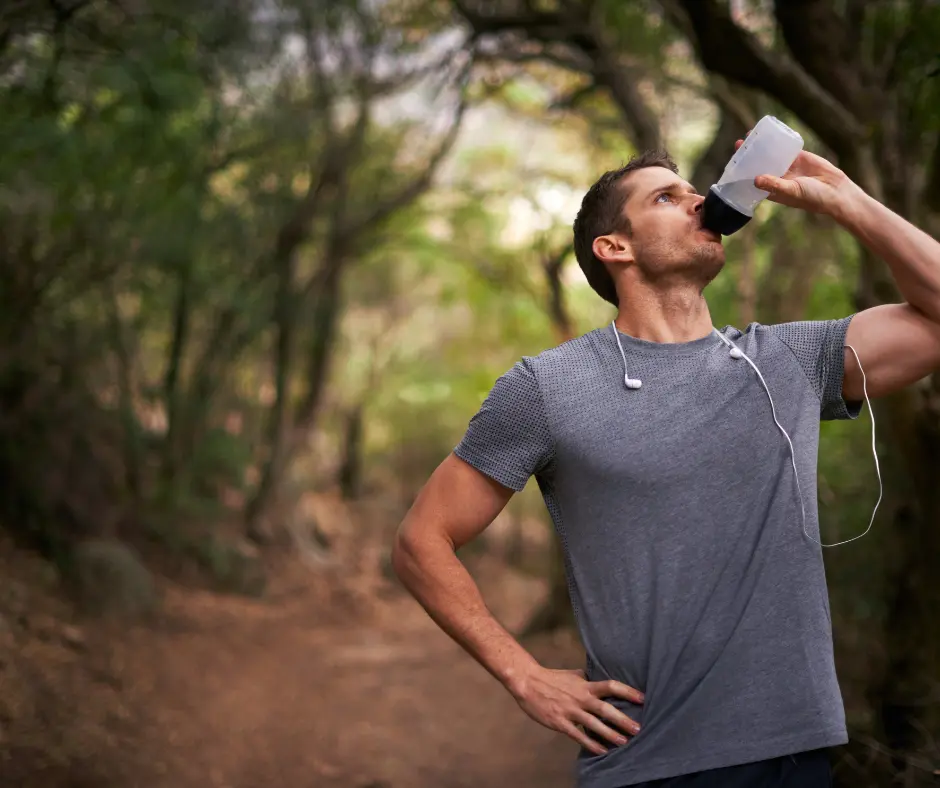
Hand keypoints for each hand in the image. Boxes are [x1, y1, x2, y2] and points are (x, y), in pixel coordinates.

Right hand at [510, 666, 643, 755]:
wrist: (528, 683)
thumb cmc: (552, 678)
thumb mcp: (573, 674)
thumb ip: (588, 679)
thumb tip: (600, 679)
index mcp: (585, 684)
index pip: (610, 686)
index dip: (627, 691)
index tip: (642, 698)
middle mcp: (581, 698)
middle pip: (606, 709)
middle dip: (623, 719)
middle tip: (638, 729)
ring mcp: (570, 711)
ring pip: (594, 724)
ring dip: (610, 734)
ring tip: (624, 742)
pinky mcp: (560, 723)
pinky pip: (578, 735)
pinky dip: (591, 744)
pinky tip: (601, 751)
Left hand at [734, 139, 861, 218]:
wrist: (836, 190)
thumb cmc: (812, 197)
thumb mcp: (792, 191)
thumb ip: (774, 185)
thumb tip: (755, 179)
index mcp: (771, 190)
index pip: (751, 180)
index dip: (742, 172)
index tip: (732, 164)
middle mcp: (776, 178)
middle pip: (758, 164)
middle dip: (748, 155)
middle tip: (738, 144)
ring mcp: (787, 167)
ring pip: (769, 154)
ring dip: (760, 145)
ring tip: (749, 135)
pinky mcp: (798, 157)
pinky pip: (784, 147)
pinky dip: (776, 140)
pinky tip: (767, 131)